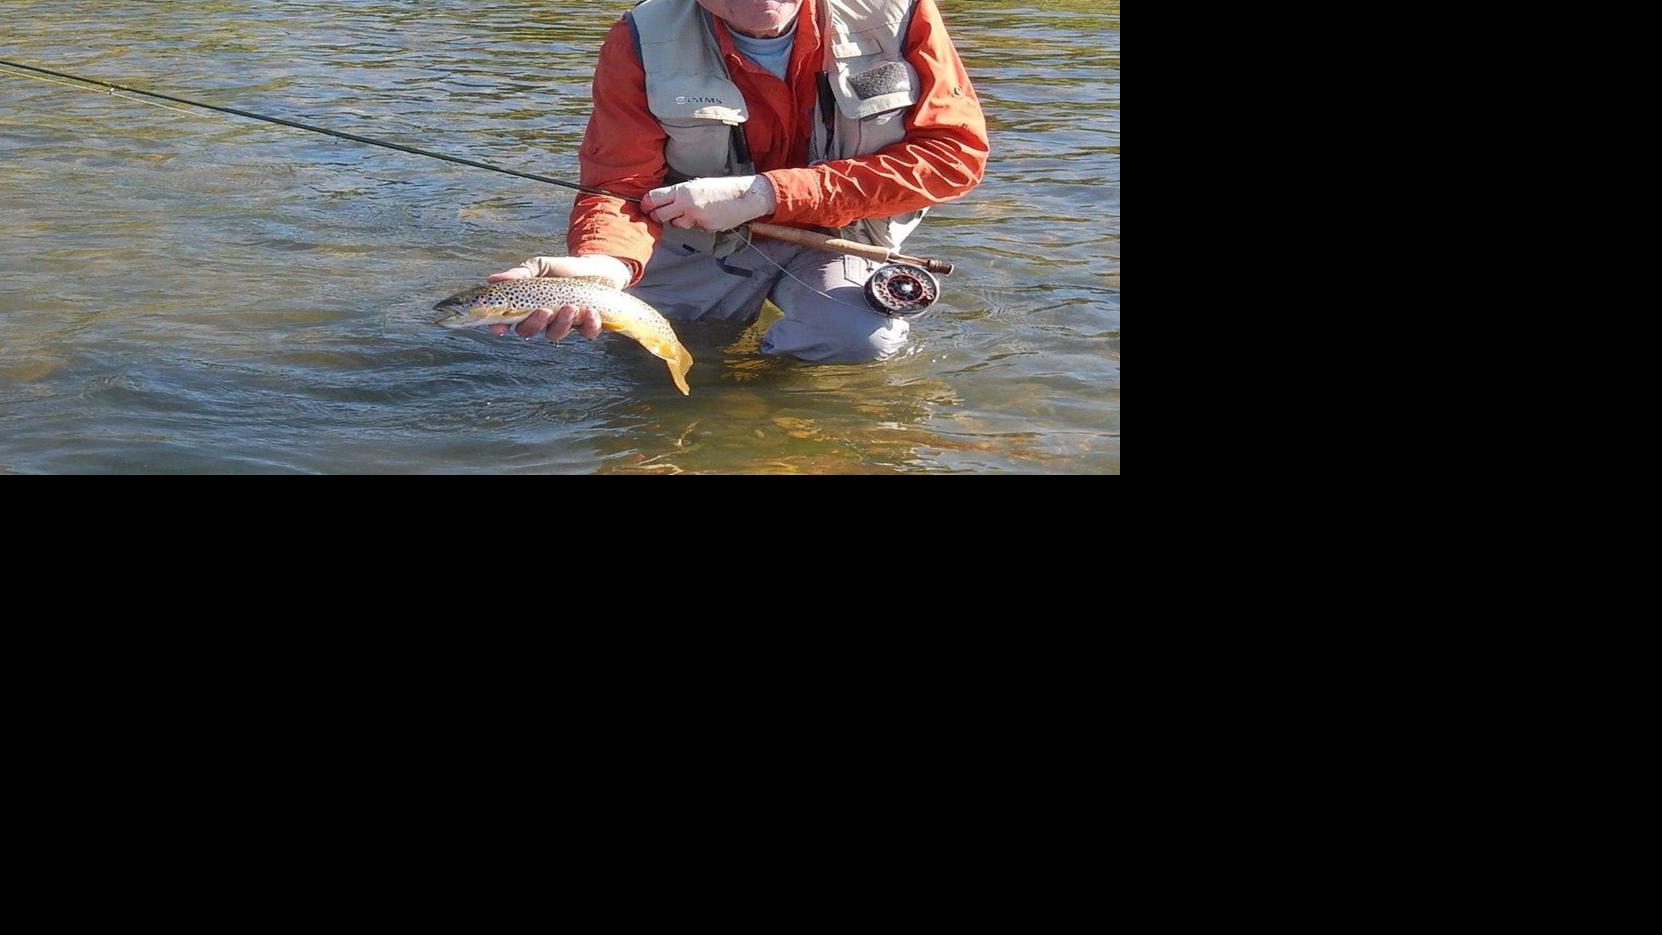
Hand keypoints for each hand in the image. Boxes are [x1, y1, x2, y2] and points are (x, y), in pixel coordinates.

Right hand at [484, 254, 630, 339]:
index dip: (499, 326)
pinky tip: (590, 310)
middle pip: (528, 331)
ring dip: (562, 323)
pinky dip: (588, 324)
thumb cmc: (564, 269)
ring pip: (555, 334)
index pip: (507, 321)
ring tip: (571, 306)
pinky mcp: (587, 327)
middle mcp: (543, 320)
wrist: (598, 268)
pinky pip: (586, 334)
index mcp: (527, 306)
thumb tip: (493, 279)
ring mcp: (564, 326)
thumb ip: (520, 274)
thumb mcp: (540, 266)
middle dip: (535, 323)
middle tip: (545, 310)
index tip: (499, 328)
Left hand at [641, 175, 776, 231]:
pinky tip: (707, 216)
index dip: (646, 204)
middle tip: (656, 215)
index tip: (644, 206)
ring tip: (691, 213)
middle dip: (656, 216)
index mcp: (683, 191)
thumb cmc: (722, 188)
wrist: (744, 197)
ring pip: (677, 224)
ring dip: (679, 220)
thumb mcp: (698, 184)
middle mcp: (687, 205)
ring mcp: (695, 218)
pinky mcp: (705, 228)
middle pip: (660, 216)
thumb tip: (666, 200)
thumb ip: (681, 193)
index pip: (655, 198)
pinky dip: (697, 224)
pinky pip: (694, 227)